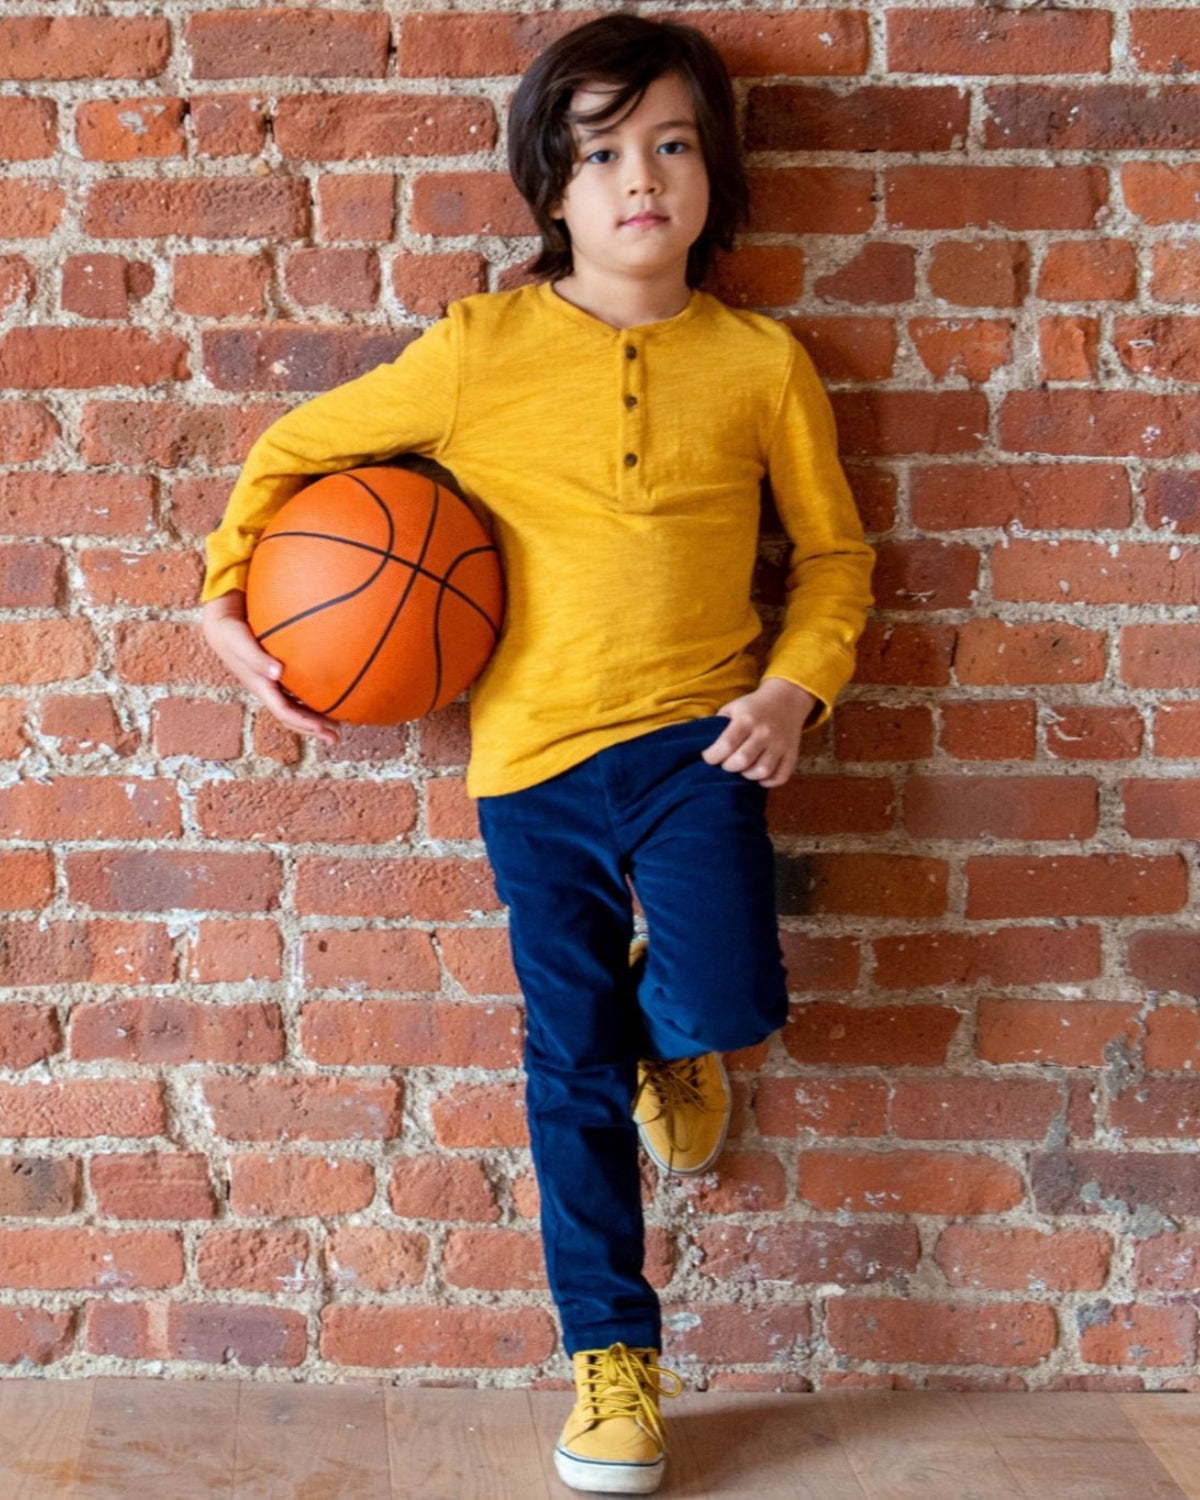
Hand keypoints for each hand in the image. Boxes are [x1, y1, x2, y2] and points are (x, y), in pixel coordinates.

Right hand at [200, 589, 340, 746]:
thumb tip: (278, 672)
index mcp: (260, 687)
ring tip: (335, 725)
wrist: (221, 629)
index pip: (285, 712)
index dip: (304, 723)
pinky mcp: (273, 678)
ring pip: (294, 709)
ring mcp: (270, 686)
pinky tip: (325, 699)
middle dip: (312, 729)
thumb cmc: (232, 634)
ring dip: (313, 719)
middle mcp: (266, 691)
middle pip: (291, 717)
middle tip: (334, 738)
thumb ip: (258, 658)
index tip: (322, 729)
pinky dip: (310, 701)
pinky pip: (294, 695)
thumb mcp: (242, 643)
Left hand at [700, 677, 816, 787]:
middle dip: (728, 767)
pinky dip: (768, 782)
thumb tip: (700, 745)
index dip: (712, 756)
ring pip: (763, 771)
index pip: (726, 744)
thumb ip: (718, 725)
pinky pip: (781, 776)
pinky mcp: (791, 754)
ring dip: (748, 775)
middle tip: (726, 763)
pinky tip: (759, 775)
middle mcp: (764, 732)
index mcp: (746, 719)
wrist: (786, 699)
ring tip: (743, 769)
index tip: (708, 757)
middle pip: (743, 760)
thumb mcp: (733, 708)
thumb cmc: (753, 707)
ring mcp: (780, 744)